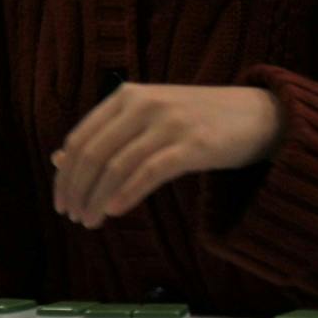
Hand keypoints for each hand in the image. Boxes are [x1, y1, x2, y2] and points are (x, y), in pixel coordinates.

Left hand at [52, 83, 282, 227]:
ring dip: (97, 199)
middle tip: (71, 216)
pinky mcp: (195, 145)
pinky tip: (114, 212)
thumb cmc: (198, 120)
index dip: (65, 173)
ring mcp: (170, 123)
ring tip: (90, 221)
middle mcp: (144, 104)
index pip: (80, 139)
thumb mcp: (148, 119)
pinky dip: (126, 195)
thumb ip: (107, 135)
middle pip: (93, 154)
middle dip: (76, 189)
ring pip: (117, 166)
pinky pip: (149, 172)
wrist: (261, 114)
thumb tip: (57, 160)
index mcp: (127, 96)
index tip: (59, 200)